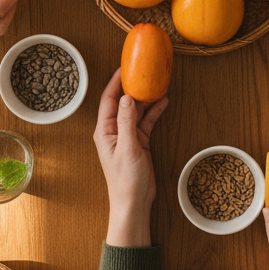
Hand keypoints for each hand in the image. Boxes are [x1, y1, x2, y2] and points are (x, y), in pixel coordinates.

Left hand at [92, 68, 167, 246]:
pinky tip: (163, 102)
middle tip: (145, 70)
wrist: (134, 202)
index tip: (125, 66)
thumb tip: (128, 97)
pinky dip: (154, 111)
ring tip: (158, 83)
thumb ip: (127, 121)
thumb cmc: (126, 180)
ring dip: (146, 98)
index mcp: (105, 130)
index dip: (116, 82)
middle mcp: (114, 130)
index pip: (109, 99)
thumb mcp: (128, 147)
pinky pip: (146, 121)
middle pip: (123, 101)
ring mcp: (126, 135)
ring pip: (136, 110)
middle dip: (133, 86)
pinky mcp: (138, 142)